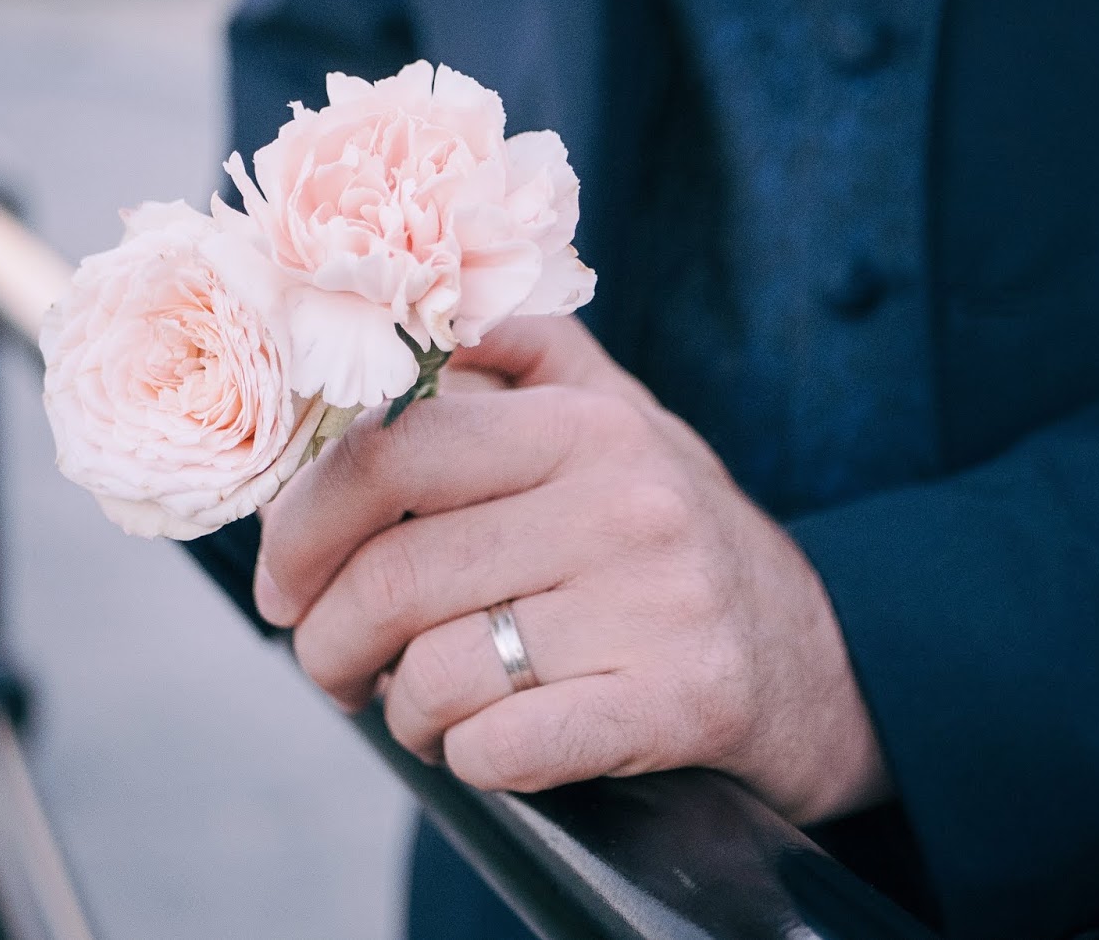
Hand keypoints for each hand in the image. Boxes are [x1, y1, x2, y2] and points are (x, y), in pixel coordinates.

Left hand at [255, 318, 891, 823]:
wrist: (816, 656)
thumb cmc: (676, 536)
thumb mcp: (614, 420)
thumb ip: (512, 365)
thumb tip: (378, 340)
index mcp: (587, 421)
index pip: (390, 449)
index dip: (301, 522)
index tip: (282, 578)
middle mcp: (625, 499)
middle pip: (394, 576)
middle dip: (328, 641)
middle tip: (331, 662)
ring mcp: (657, 602)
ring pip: (436, 673)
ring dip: (401, 710)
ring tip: (425, 705)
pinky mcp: (679, 701)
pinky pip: (500, 748)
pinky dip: (464, 758)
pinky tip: (487, 742)